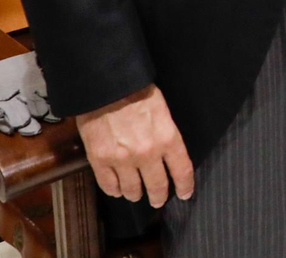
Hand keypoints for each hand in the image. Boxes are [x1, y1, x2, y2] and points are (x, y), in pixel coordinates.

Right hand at [74, 84, 193, 207]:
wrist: (107, 86)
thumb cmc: (137, 91)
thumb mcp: (163, 111)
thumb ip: (166, 134)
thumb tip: (168, 152)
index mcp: (167, 138)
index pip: (182, 171)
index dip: (185, 186)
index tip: (185, 193)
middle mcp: (147, 154)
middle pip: (157, 186)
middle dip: (159, 196)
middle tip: (158, 200)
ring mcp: (122, 159)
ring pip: (132, 190)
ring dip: (135, 194)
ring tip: (136, 193)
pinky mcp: (100, 160)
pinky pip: (109, 186)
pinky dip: (114, 190)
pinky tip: (117, 189)